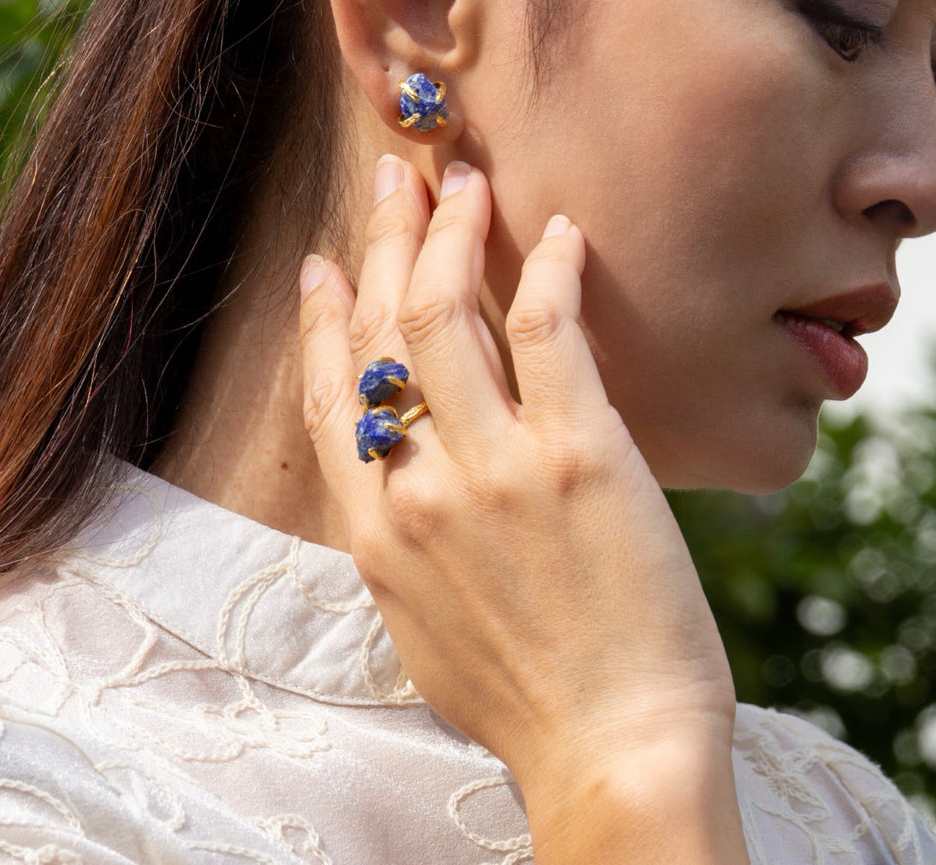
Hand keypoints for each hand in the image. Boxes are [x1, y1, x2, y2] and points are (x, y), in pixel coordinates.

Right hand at [299, 157, 748, 862]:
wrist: (611, 754)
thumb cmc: (522, 700)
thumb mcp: (420, 622)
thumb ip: (398, 538)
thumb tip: (401, 473)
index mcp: (372, 528)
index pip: (328, 392)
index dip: (323, 317)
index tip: (327, 264)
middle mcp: (416, 484)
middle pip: (381, 330)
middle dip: (385, 241)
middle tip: (397, 181)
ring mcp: (496, 466)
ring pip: (447, 314)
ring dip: (451, 233)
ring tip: (464, 181)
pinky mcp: (580, 456)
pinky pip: (551, 332)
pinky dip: (551, 270)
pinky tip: (561, 232)